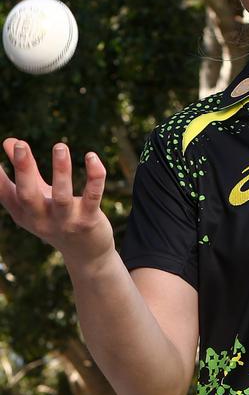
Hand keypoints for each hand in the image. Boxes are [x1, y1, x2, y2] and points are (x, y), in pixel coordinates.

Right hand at [0, 138, 114, 269]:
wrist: (85, 254)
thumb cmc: (56, 218)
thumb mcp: (37, 197)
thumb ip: (25, 170)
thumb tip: (9, 140)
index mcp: (24, 213)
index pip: (5, 193)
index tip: (0, 150)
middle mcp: (41, 219)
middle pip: (27, 195)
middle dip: (23, 169)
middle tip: (19, 145)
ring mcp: (66, 221)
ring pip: (61, 196)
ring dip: (61, 170)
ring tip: (60, 146)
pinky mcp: (89, 220)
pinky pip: (92, 196)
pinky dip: (94, 176)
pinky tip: (92, 157)